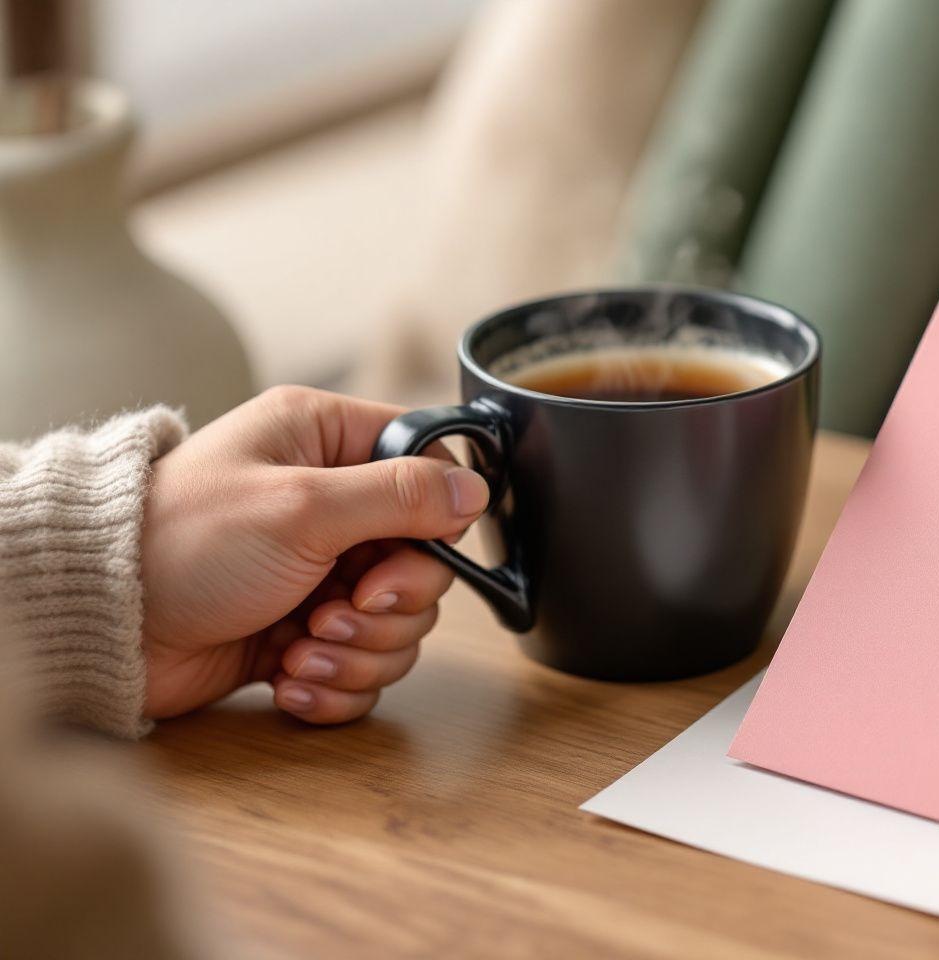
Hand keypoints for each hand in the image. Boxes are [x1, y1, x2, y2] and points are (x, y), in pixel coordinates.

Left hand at [139, 386, 486, 723]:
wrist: (102, 624)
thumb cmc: (184, 542)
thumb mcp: (303, 505)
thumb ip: (401, 495)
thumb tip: (478, 490)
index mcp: (327, 444)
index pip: (429, 469)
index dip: (434, 522)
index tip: (396, 557)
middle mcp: (330, 507)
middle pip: (424, 565)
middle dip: (388, 606)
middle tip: (336, 610)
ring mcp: (318, 575)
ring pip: (398, 626)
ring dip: (359, 652)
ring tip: (301, 648)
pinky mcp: (301, 634)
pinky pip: (361, 669)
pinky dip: (335, 685)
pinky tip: (289, 678)